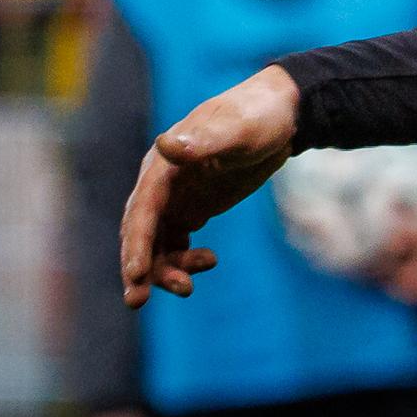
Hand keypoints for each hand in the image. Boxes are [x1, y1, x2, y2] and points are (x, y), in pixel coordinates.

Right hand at [120, 66, 299, 307]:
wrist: (281, 115)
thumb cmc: (257, 117)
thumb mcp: (237, 129)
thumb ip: (205, 141)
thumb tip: (166, 146)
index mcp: (163, 165)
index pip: (141, 210)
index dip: (136, 244)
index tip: (135, 275)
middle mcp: (161, 184)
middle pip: (140, 233)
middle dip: (137, 268)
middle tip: (137, 301)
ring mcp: (175, 198)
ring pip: (156, 244)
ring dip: (163, 269)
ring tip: (188, 288)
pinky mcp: (192, 208)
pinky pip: (176, 243)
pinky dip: (183, 260)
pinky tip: (208, 262)